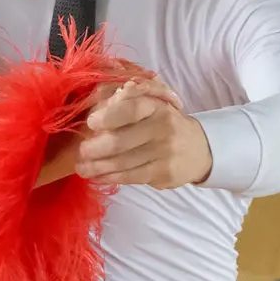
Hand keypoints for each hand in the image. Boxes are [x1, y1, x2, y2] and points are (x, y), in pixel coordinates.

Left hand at [74, 79, 212, 189]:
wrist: (199, 148)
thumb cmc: (163, 122)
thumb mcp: (152, 104)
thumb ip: (126, 103)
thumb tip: (95, 108)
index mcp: (156, 106)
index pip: (131, 109)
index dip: (108, 116)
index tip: (90, 122)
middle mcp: (162, 128)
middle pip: (121, 140)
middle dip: (95, 148)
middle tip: (80, 151)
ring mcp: (164, 152)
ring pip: (123, 162)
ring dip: (97, 166)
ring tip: (81, 168)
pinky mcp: (164, 173)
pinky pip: (131, 176)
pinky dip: (110, 177)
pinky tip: (97, 176)